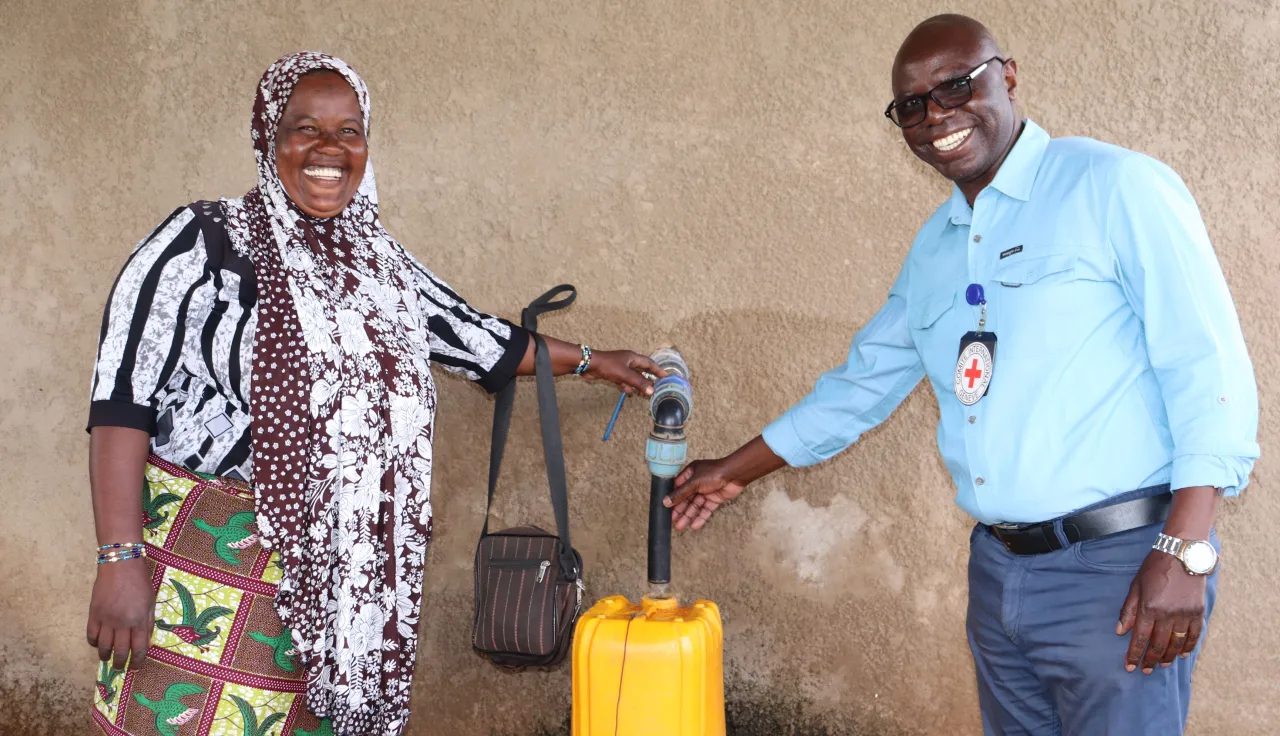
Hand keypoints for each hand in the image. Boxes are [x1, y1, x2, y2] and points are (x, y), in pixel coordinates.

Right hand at [87, 559, 156, 670]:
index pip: (138, 648)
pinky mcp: (93, 614)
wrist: (120, 565)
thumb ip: (148, 623)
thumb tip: (146, 643)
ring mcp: (106, 619)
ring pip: (103, 646)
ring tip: (107, 659)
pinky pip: (91, 635)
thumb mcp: (150, 601)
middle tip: (121, 667)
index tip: (136, 667)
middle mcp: (122, 623)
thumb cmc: (139, 582)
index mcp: (139, 620)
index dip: (137, 661)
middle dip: (121, 663)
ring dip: (105, 656)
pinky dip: (93, 643)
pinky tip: (97, 644)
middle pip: (120, 651)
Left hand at [583, 350, 666, 395]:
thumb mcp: (625, 374)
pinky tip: (630, 392)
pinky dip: (627, 386)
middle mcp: (627, 361)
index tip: (666, 376)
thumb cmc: (608, 365)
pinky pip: (623, 380)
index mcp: (632, 357)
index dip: (657, 369)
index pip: (649, 363)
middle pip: (641, 369)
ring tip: (645, 391)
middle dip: (649, 377)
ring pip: (632, 376)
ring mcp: (620, 367)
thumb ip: (638, 382)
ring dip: (638, 383)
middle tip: (657, 384)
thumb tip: (652, 391)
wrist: (588, 364)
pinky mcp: (612, 373)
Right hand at [662, 459, 746, 530]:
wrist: (734, 475)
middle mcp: (697, 483)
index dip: (672, 499)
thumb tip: (666, 501)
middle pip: (686, 499)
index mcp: (690, 474)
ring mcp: (706, 492)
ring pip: (695, 506)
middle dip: (680, 511)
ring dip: (688, 516)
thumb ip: (680, 494)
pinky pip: (705, 510)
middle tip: (673, 522)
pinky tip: (694, 526)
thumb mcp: (693, 483)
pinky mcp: (714, 499)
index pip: (678, 488)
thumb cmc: (714, 473)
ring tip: (681, 527)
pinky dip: (700, 517)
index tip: (665, 509)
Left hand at [1116, 550, 1206, 673]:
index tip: (1130, 667)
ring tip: (1161, 664)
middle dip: (1150, 659)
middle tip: (1146, 670)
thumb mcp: (1135, 586)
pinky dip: (1188, 646)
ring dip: (1168, 656)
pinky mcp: (1198, 612)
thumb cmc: (1154, 568)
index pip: (1139, 638)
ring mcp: (1185, 614)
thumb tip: (1119, 632)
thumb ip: (1128, 610)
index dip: (1134, 654)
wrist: (1181, 554)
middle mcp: (1167, 614)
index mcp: (1149, 608)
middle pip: (1158, 644)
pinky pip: (1194, 635)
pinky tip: (1182, 654)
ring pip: (1176, 643)